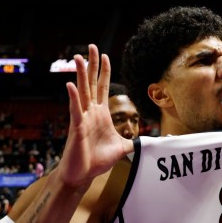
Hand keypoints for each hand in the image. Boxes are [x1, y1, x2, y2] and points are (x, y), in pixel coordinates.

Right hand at [58, 44, 133, 188]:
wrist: (82, 175)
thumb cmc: (97, 161)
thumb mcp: (121, 148)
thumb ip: (134, 142)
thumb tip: (150, 142)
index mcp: (100, 115)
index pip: (103, 88)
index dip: (104, 72)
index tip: (106, 56)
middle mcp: (90, 113)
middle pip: (91, 84)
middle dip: (92, 65)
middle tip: (92, 46)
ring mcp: (82, 119)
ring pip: (82, 92)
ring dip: (80, 74)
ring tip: (79, 57)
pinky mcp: (76, 128)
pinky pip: (74, 110)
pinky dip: (73, 98)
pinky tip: (71, 85)